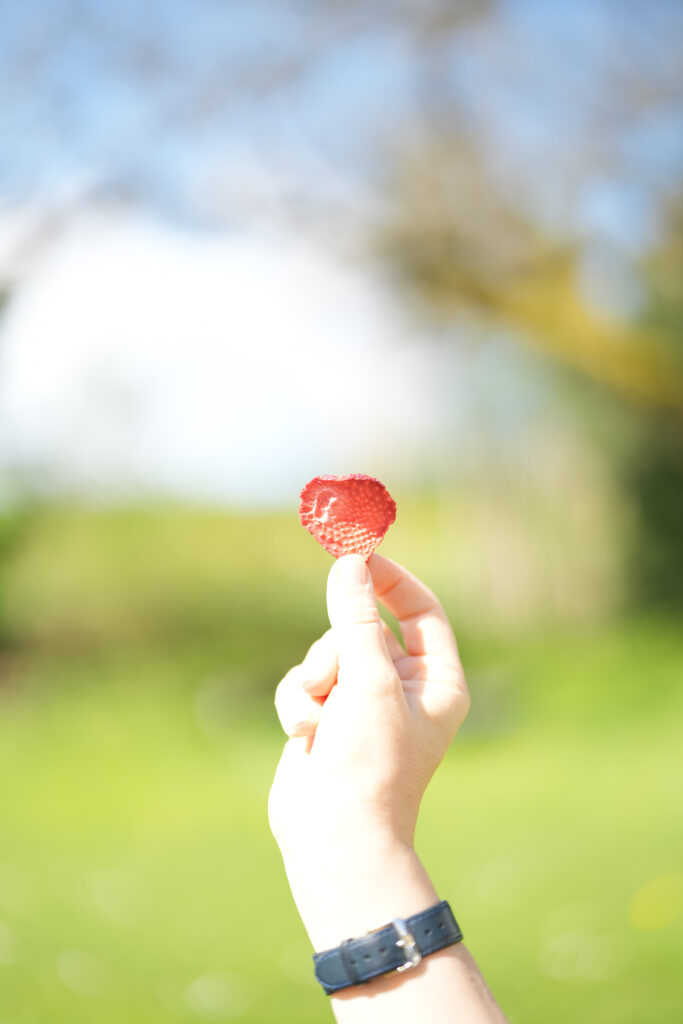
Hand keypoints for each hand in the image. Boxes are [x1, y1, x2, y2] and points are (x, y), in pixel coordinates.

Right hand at [269, 551, 468, 866]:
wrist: (333, 837)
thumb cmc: (369, 763)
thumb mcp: (368, 680)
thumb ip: (356, 619)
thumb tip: (350, 563)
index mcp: (436, 681)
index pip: (421, 610)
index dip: (392, 581)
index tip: (360, 556)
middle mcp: (401, 688)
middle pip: (362, 628)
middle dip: (338, 649)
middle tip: (333, 674)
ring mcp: (361, 704)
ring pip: (326, 653)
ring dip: (314, 680)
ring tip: (318, 719)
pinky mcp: (325, 718)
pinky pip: (303, 682)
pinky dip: (297, 702)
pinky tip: (302, 735)